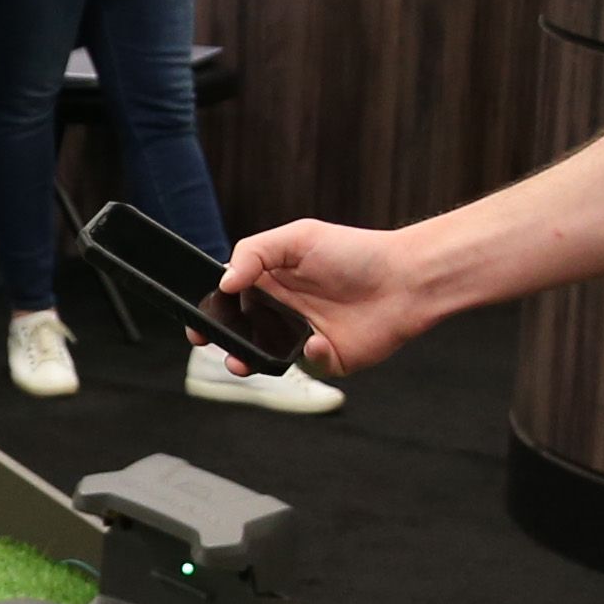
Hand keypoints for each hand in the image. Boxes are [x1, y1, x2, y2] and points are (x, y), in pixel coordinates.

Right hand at [223, 216, 432, 380]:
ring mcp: (304, 336)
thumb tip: (224, 283)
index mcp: (273, 281)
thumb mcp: (298, 237)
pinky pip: (307, 366)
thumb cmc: (356, 252)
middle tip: (209, 343)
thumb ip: (254, 253)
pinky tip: (319, 340)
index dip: (212, 310)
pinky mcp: (328, 359)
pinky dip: (309, 356)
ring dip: (250, 361)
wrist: (406, 280)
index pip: (231, 299)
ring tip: (241, 362)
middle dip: (223, 342)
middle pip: (242, 332)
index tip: (196, 321)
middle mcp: (285, 310)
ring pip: (266, 357)